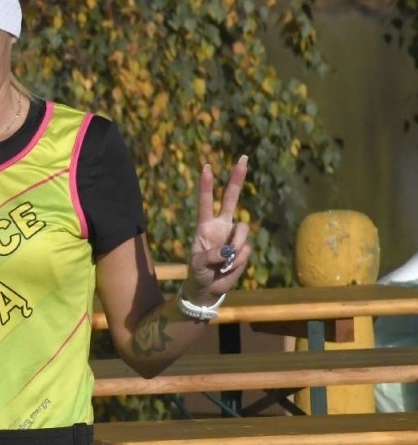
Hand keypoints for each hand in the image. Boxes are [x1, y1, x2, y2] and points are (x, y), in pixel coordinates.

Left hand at [182, 156, 251, 306]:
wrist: (210, 287)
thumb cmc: (199, 272)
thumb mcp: (198, 265)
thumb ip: (211, 256)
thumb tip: (228, 251)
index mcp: (205, 227)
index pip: (205, 202)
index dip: (206, 186)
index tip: (206, 167)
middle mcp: (221, 226)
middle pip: (231, 199)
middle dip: (237, 178)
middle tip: (243, 157)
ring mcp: (234, 237)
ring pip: (243, 230)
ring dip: (237, 246)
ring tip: (225, 262)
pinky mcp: (244, 249)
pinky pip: (246, 250)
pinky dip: (238, 261)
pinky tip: (229, 267)